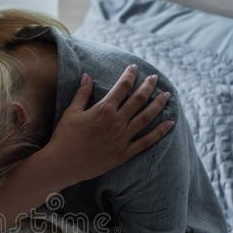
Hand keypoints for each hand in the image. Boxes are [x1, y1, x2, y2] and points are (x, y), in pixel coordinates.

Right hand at [45, 64, 173, 187]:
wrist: (63, 164)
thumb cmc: (64, 137)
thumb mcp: (71, 112)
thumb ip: (82, 93)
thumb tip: (87, 76)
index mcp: (103, 109)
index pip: (122, 87)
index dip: (129, 75)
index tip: (134, 68)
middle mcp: (116, 122)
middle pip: (138, 100)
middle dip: (148, 86)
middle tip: (155, 78)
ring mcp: (122, 138)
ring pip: (146, 118)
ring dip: (158, 105)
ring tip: (167, 95)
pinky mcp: (124, 153)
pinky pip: (146, 141)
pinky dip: (160, 132)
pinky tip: (170, 123)